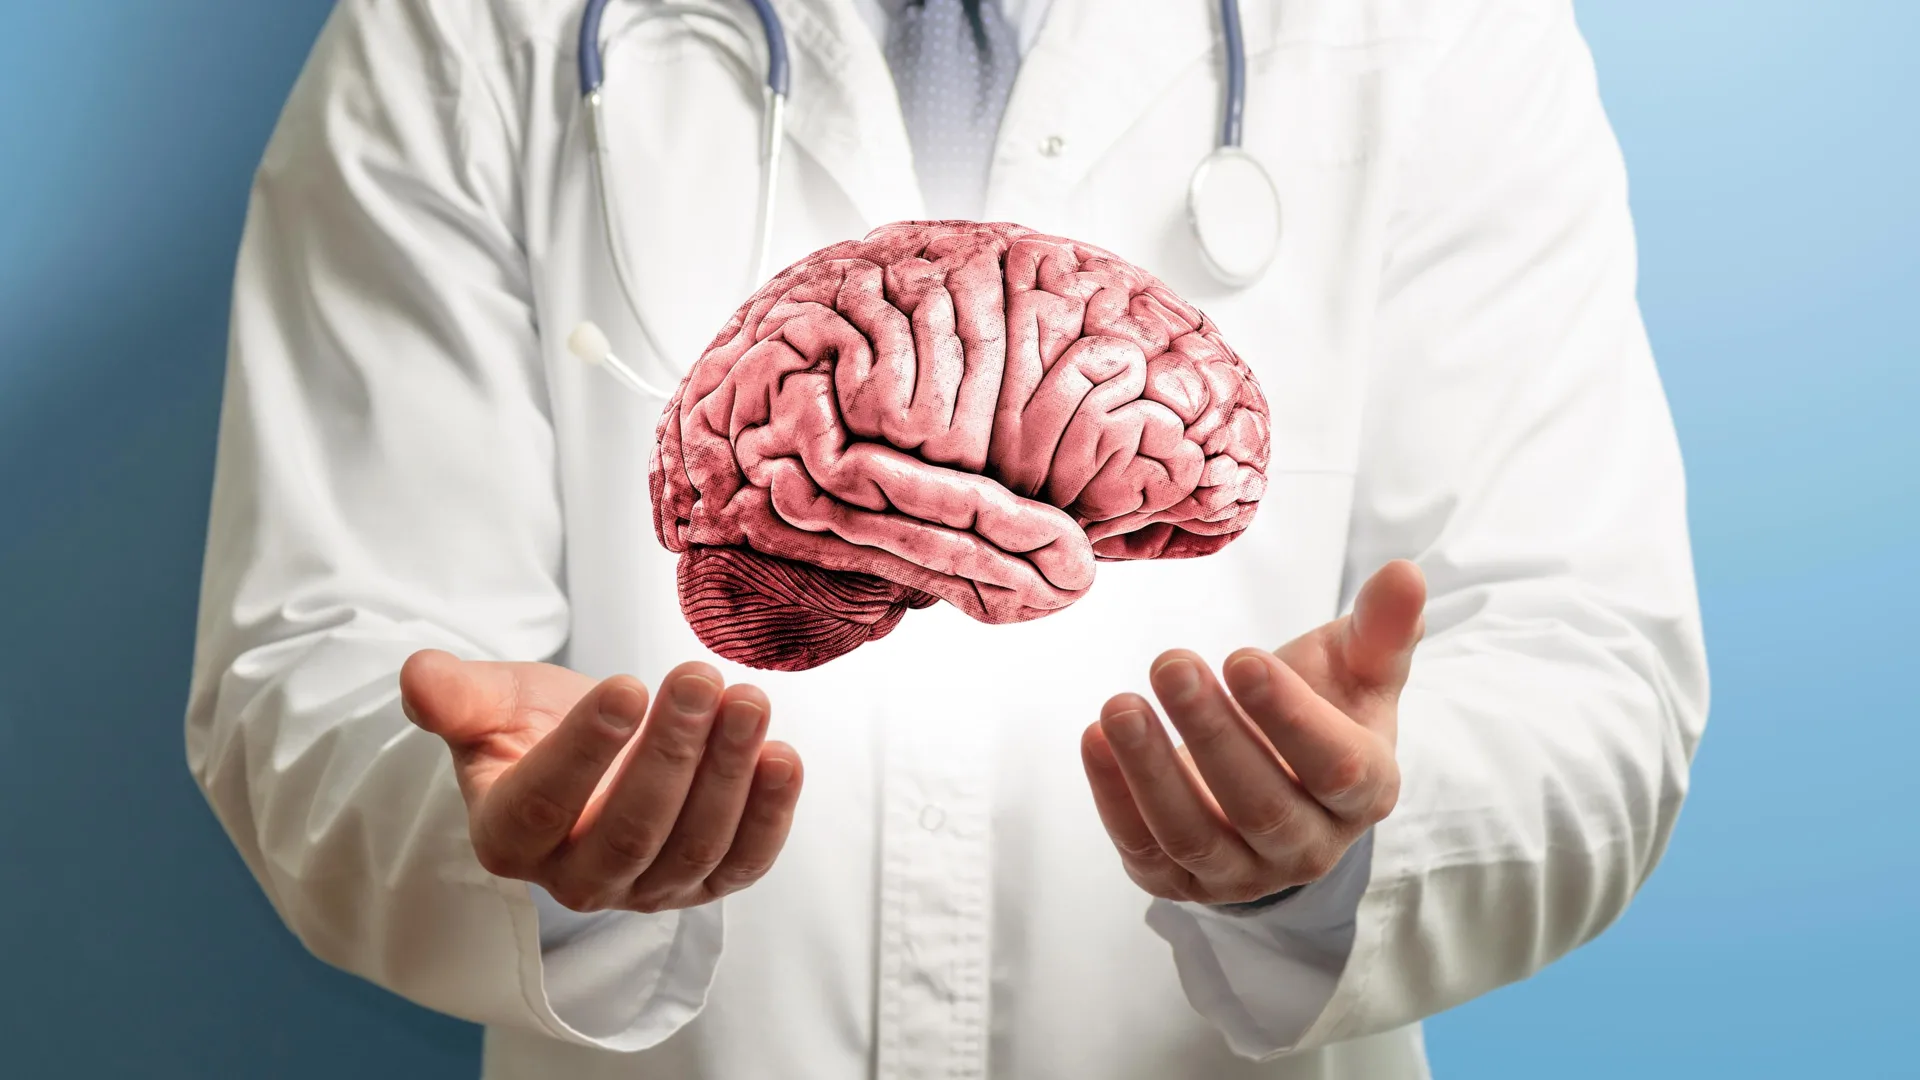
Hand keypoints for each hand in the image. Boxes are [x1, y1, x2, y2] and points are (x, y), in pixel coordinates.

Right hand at [399, 651, 802, 912]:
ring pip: (692, 847)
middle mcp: (576, 879)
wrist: (590, 750)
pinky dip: (769, 815)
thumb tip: (417, 676)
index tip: (627, 684)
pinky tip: (784, 756)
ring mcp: (645, 888)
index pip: (544, 803)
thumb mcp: (491, 700)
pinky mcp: (704, 884)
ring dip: (728, 773)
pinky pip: (743, 863)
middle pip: (629, 830)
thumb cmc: (532, 725)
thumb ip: (457, 694)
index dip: (586, 748)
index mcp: (508, 836)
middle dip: (672, 753)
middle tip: (700, 677)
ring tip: (748, 699)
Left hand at [1081, 560, 1425, 904]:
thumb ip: (1380, 627)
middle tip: (1170, 663)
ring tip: (1119, 705)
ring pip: (1195, 837)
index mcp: (1365, 793)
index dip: (1289, 718)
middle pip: (1261, 806)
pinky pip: (1144, 851)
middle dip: (1211, 733)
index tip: (1240, 657)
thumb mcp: (1354, 668)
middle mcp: (1309, 846)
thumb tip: (1405, 572)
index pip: (1337, 769)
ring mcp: (1243, 873)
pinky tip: (1095, 737)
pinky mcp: (1181, 882)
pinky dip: (1114, 797)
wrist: (1272, 773)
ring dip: (1152, 771)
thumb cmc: (1317, 710)